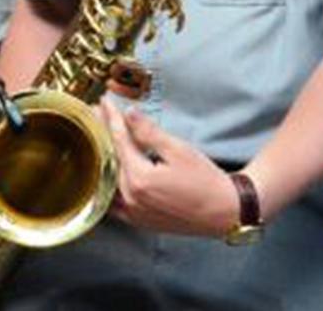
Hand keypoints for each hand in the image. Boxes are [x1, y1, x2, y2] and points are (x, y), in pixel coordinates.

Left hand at [100, 98, 240, 236]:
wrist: (225, 213)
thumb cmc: (206, 181)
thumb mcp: (178, 150)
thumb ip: (149, 132)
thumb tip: (129, 113)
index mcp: (139, 178)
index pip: (118, 140)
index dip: (111, 118)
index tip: (105, 102)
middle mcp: (131, 197)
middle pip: (110, 157)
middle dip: (103, 133)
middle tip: (98, 114)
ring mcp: (132, 211)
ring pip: (108, 178)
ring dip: (104, 155)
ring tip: (101, 136)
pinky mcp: (137, 220)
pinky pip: (113, 199)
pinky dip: (107, 180)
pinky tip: (106, 168)